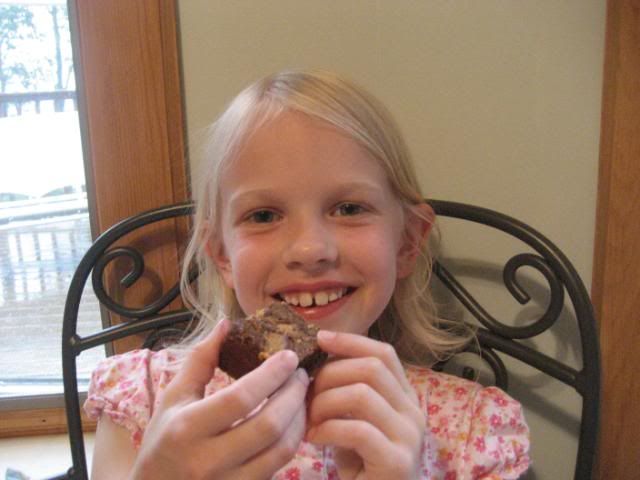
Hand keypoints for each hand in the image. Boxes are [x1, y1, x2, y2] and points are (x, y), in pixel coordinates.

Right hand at [130, 319, 309, 479]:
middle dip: (293, 395)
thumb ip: (200, 360)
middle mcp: (208, 460)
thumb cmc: (163, 441)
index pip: (240, 398)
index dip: (271, 375)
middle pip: (269, 425)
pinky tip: (293, 422)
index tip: (290, 356)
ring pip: (282, 450)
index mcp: (187, 428)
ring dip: (299, 418)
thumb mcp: (173, 398)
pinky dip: (292, 441)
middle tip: (301, 375)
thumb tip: (226, 323)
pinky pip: (279, 466)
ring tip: (301, 396)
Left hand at [306, 331, 424, 479]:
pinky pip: (358, 430)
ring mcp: (409, 438)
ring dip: (325, 402)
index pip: (384, 354)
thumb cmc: (361, 468)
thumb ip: (344, 394)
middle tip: (306, 393)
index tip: (320, 339)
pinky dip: (328, 429)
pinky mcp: (397, 462)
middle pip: (372, 368)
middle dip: (330, 374)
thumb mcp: (352, 422)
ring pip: (362, 393)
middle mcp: (414, 413)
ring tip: (309, 419)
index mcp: (405, 399)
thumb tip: (314, 361)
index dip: (351, 341)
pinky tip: (315, 440)